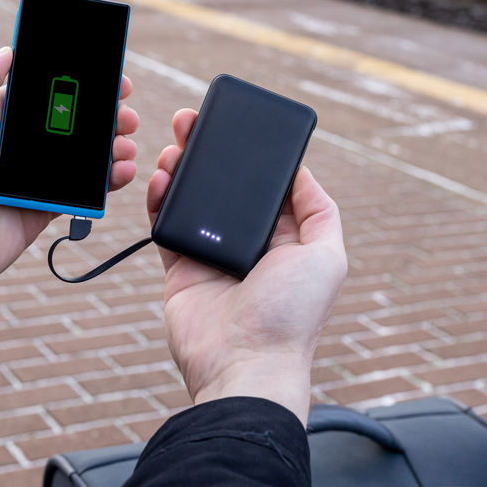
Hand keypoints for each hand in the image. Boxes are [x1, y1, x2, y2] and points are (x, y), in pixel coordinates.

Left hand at [0, 47, 138, 308]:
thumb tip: (9, 51)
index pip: (46, 92)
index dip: (79, 82)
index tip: (109, 75)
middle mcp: (17, 146)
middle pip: (72, 123)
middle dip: (104, 113)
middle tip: (125, 113)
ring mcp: (32, 179)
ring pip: (83, 156)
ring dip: (111, 146)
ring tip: (126, 142)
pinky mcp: (42, 210)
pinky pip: (82, 191)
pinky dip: (107, 181)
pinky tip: (121, 172)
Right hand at [147, 109, 346, 426]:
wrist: (243, 364)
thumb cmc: (291, 316)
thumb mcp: (327, 257)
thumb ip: (319, 210)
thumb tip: (302, 169)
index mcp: (283, 239)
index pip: (264, 186)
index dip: (251, 156)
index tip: (236, 125)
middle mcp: (247, 244)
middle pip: (224, 187)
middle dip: (208, 153)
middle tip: (191, 122)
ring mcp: (212, 255)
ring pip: (191, 200)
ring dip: (181, 170)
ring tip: (173, 146)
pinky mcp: (181, 267)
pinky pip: (166, 226)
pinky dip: (159, 200)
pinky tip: (160, 179)